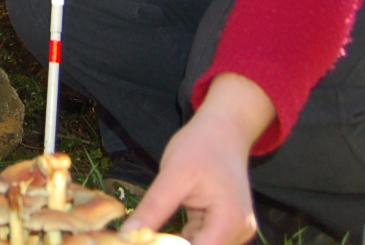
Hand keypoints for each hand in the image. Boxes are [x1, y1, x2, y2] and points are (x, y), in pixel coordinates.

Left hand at [124, 74, 274, 244]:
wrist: (223, 130)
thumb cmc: (201, 146)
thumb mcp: (172, 175)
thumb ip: (153, 209)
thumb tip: (126, 235)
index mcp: (230, 221)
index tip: (140, 242)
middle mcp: (238, 231)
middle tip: (139, 237)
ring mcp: (233, 230)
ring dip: (174, 244)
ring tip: (146, 235)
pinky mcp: (224, 226)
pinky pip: (199, 241)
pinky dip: (180, 238)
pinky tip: (159, 233)